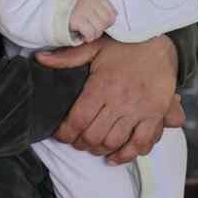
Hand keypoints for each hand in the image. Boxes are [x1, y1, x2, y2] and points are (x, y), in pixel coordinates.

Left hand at [35, 33, 179, 164]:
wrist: (158, 41)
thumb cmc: (124, 44)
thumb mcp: (94, 46)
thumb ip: (67, 57)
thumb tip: (39, 59)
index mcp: (102, 85)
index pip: (78, 119)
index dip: (65, 133)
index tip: (60, 135)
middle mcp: (120, 100)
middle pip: (94, 135)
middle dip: (80, 143)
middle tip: (75, 141)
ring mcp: (139, 109)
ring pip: (114, 142)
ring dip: (99, 150)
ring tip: (92, 147)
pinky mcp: (155, 114)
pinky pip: (141, 143)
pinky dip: (127, 155)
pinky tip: (115, 157)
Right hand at [68, 0, 116, 42]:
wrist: (48, 6)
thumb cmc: (68, 7)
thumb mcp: (84, 0)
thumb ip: (98, 6)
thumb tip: (113, 17)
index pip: (112, 11)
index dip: (108, 21)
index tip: (99, 24)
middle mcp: (90, 1)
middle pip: (107, 21)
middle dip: (101, 28)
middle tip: (91, 29)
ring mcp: (83, 10)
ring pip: (100, 28)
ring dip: (94, 34)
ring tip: (86, 32)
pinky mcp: (76, 19)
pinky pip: (90, 33)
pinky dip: (87, 38)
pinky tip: (82, 35)